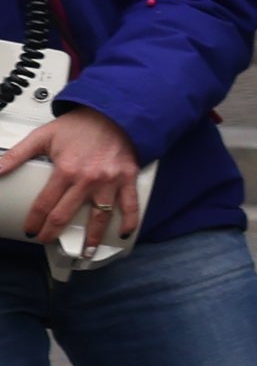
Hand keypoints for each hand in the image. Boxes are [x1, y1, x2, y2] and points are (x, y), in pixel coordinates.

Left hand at [18, 104, 139, 251]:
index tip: (30, 229)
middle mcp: (88, 179)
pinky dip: (128, 221)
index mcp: (66, 170)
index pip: (45, 204)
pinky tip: (122, 234)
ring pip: (99, 217)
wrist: (113, 114)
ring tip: (84, 252)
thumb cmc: (80, 126)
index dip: (35, 220)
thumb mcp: (43, 136)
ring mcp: (110, 182)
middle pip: (66, 215)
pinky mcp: (127, 179)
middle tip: (46, 239)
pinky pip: (130, 205)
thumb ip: (18, 154)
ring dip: (90, 238)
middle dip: (53, 232)